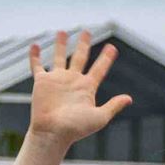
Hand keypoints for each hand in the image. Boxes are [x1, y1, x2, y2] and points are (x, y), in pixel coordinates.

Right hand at [26, 30, 132, 146]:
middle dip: (83, 45)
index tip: (112, 48)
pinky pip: (37, 65)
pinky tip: (35, 45)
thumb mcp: (100, 117)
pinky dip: (35, 56)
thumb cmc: (76, 128)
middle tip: (86, 32)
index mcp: (87, 88)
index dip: (106, 58)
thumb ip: (113, 106)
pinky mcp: (42, 82)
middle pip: (79, 57)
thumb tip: (129, 98)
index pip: (99, 69)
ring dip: (60, 45)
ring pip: (59, 57)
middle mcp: (73, 81)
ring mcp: (57, 80)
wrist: (53, 132)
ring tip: (62, 32)